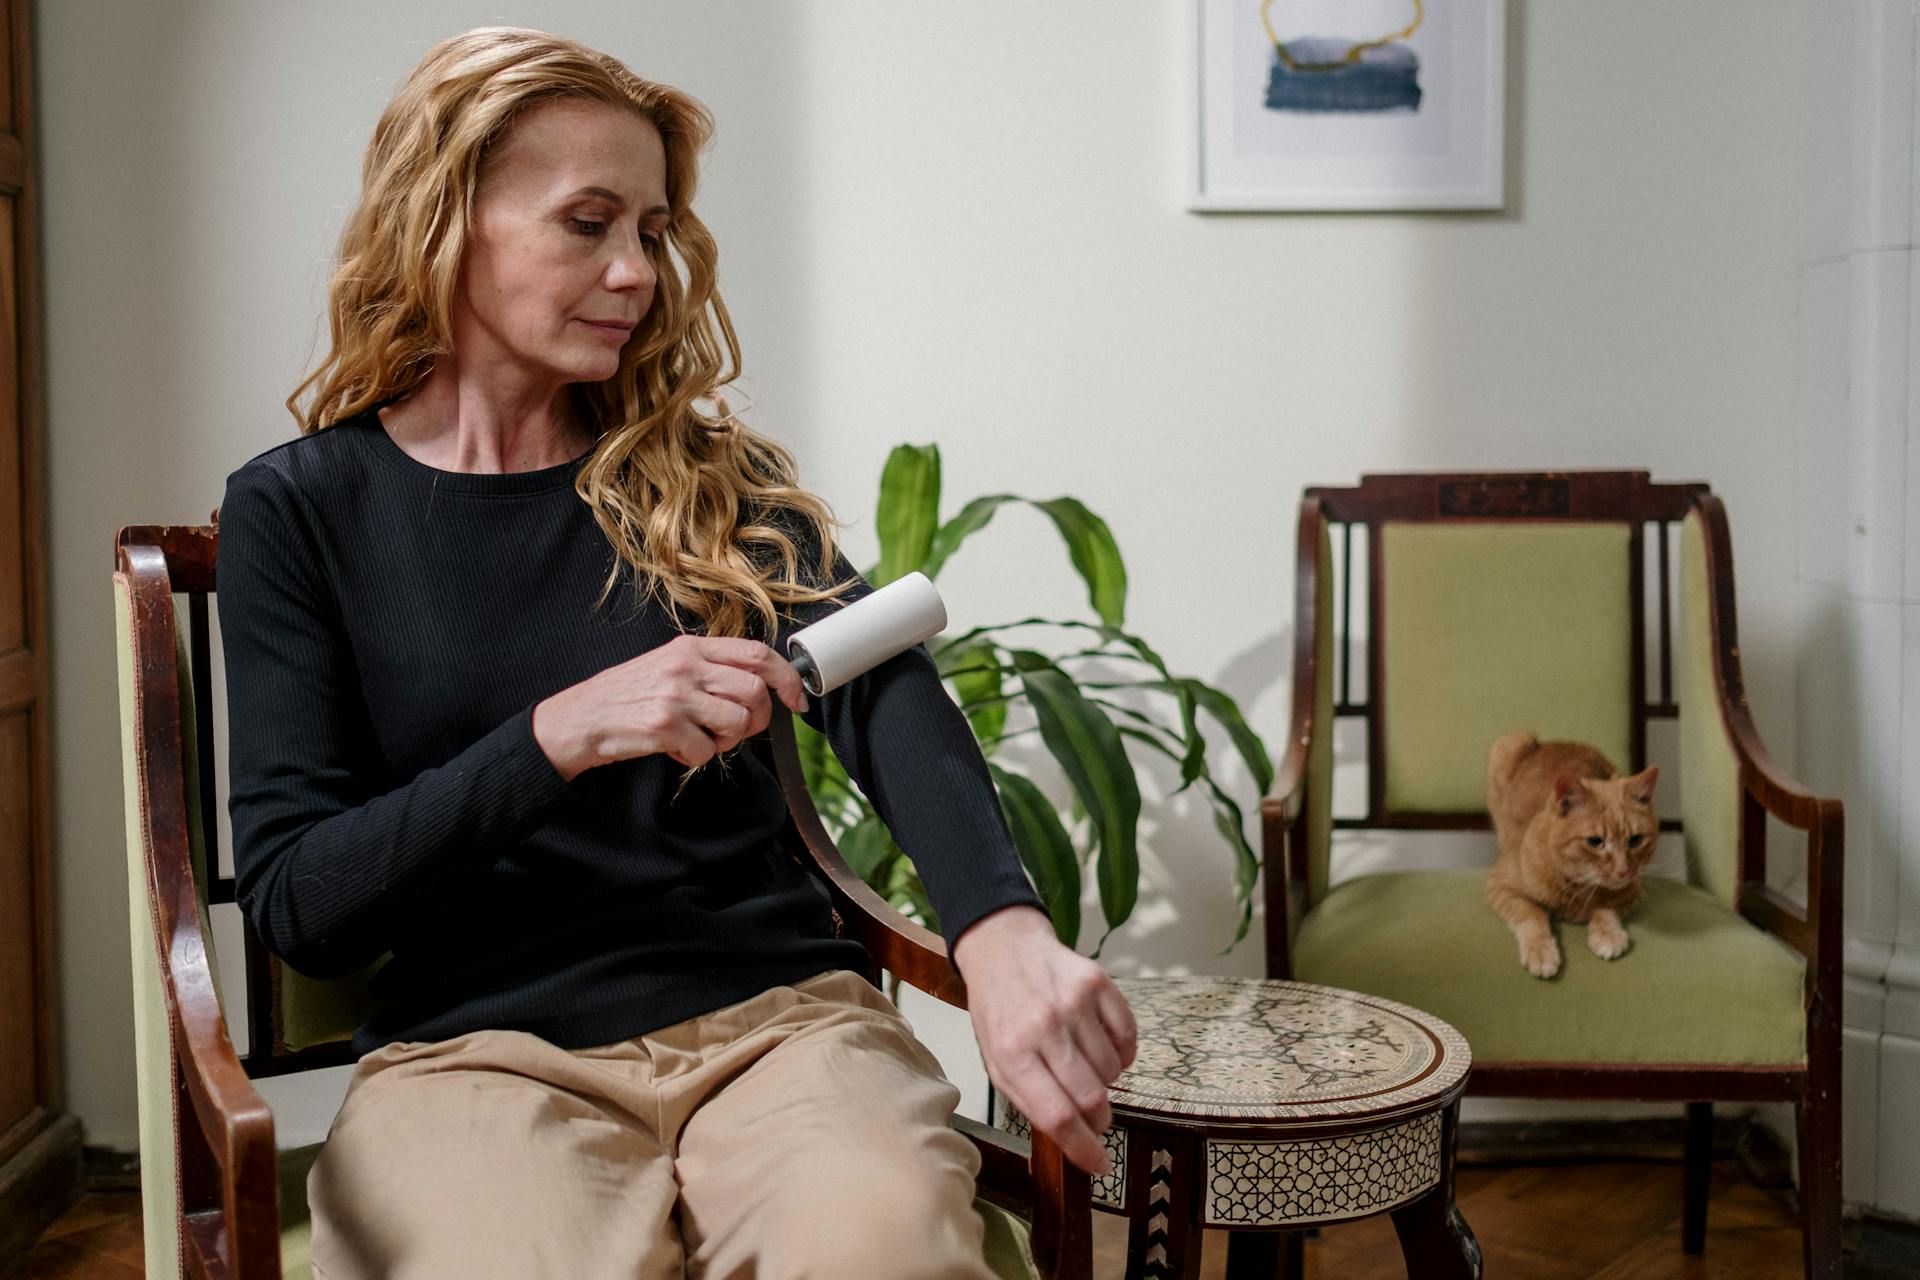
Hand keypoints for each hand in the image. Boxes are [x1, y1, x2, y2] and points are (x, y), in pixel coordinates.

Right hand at [532, 635, 808, 779]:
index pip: (757, 653)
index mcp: (690, 648)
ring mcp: (675, 695)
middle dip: (757, 719)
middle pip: (755, 691)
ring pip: (738, 722)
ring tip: (701, 738)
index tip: (797, 699)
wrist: (578, 720)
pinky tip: (675, 749)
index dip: (786, 677)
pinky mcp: (663, 726)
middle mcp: (685, 666)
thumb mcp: (667, 667)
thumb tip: (761, 685)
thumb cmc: (627, 697)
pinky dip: (696, 758)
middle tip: (737, 731)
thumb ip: (709, 669)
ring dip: (727, 741)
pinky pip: (707, 751)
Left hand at [950, 905, 1136, 1175]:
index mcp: (1011, 1054)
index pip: (1055, 1115)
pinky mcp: (1097, 982)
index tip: (1100, 1164)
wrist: (1004, 949)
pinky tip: (1101, 1043)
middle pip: (1090, 1097)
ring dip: (1105, 1080)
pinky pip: (1128, 1037)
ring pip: (1112, 1070)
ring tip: (1084, 1063)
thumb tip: (1072, 1139)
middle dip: (1099, 1118)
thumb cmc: (1000, 1013)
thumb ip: (1030, 1099)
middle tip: (1096, 1116)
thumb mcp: (996, 1060)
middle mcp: (1043, 1027)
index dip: (1083, 1147)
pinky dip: (1121, 1052)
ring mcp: (1073, 1002)